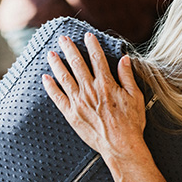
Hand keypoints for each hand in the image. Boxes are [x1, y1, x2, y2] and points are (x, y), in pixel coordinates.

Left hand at [42, 33, 146, 164]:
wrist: (121, 146)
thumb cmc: (131, 122)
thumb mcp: (135, 96)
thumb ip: (127, 76)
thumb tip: (124, 59)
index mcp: (106, 84)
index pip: (97, 58)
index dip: (92, 45)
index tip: (88, 35)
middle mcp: (90, 90)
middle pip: (77, 64)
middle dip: (69, 49)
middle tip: (62, 38)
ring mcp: (79, 102)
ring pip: (64, 78)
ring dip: (57, 64)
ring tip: (50, 53)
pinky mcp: (71, 114)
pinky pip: (58, 97)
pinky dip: (50, 87)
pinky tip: (45, 78)